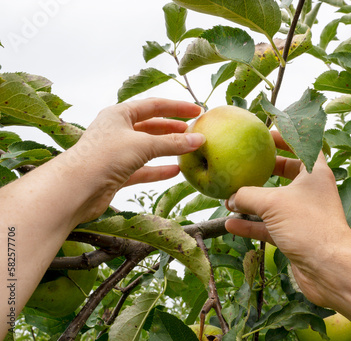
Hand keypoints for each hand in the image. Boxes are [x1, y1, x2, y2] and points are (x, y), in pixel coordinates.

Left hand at [60, 98, 204, 222]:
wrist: (76, 189)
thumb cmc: (104, 157)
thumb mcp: (143, 145)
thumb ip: (172, 143)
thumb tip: (199, 139)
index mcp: (119, 114)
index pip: (154, 106)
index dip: (177, 108)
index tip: (198, 111)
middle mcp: (117, 131)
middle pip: (151, 126)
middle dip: (173, 129)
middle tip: (195, 131)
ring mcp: (117, 153)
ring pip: (148, 148)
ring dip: (168, 149)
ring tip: (188, 149)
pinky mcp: (117, 173)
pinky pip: (143, 169)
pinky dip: (159, 170)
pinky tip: (175, 171)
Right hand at [225, 133, 350, 306]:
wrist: (329, 268)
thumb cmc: (308, 225)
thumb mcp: (273, 203)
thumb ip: (247, 196)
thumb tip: (230, 197)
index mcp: (315, 173)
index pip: (304, 146)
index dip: (287, 138)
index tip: (266, 136)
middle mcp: (311, 192)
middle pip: (288, 173)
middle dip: (267, 169)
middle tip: (246, 163)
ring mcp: (303, 215)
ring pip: (275, 202)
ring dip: (253, 201)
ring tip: (231, 196)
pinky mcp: (295, 236)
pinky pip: (269, 226)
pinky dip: (251, 225)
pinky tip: (231, 224)